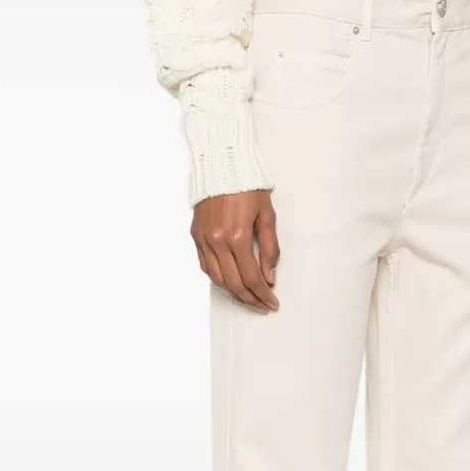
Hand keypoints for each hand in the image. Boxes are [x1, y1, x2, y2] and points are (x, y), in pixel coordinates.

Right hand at [192, 190, 279, 312]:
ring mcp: (204, 239)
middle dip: (250, 300)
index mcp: (238, 236)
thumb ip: (270, 249)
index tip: (273, 303)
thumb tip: (269, 277)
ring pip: (217, 279)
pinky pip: (206, 266)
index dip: (264, 295)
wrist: (222, 164)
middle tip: (263, 306)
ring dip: (234, 293)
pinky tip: (230, 282)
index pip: (252, 278)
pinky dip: (219, 278)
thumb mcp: (267, 216)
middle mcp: (217, 241)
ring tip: (248, 298)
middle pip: (234, 284)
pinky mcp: (196, 235)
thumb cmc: (249, 187)